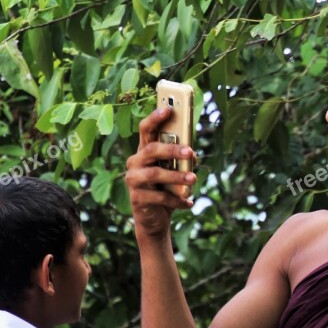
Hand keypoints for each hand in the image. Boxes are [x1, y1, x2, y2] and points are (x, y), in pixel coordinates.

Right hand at [125, 107, 196, 238]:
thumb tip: (192, 154)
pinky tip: (189, 202)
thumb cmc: (166, 189)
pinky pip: (159, 197)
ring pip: (154, 173)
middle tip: (190, 152)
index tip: (168, 109)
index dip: (155, 118)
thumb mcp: (175, 171)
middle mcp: (135, 163)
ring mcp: (133, 180)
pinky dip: (177, 200)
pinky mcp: (137, 199)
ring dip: (176, 175)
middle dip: (171, 149)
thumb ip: (181, 160)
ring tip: (194, 178)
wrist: (155, 219)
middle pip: (151, 149)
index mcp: (144, 151)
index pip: (145, 130)